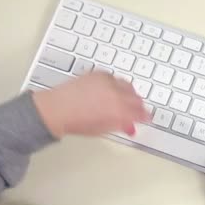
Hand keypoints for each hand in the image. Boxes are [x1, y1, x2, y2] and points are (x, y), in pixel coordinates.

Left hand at [32, 72, 149, 137]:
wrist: (58, 109)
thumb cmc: (77, 122)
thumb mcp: (103, 129)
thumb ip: (120, 125)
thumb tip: (129, 125)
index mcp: (120, 112)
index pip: (141, 113)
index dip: (145, 117)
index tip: (146, 118)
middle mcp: (117, 95)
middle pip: (137, 99)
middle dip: (138, 106)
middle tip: (136, 110)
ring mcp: (108, 83)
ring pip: (128, 86)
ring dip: (129, 93)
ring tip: (124, 99)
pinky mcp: (99, 74)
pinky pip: (115, 78)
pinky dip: (116, 84)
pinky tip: (111, 90)